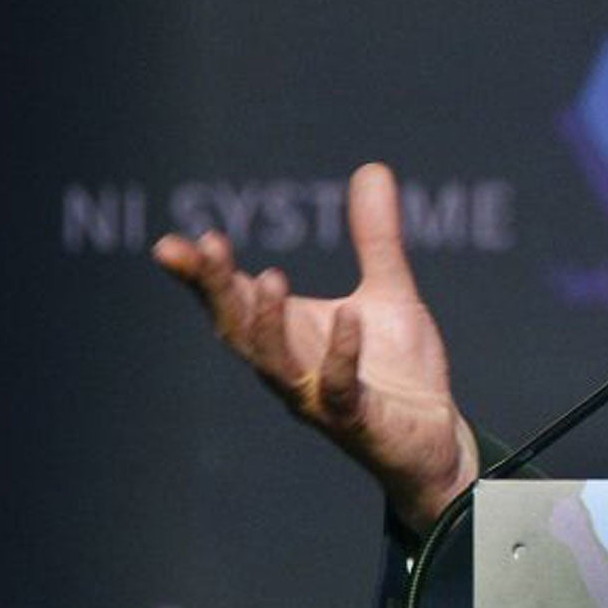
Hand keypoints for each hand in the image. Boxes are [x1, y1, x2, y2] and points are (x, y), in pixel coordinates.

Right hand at [153, 162, 479, 534]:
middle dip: (220, 290)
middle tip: (205, 248)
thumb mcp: (387, 291)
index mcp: (290, 336)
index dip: (203, 276)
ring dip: (267, 324)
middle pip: (240, 329)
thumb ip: (375, 237)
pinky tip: (349, 318)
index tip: (174, 243)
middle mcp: (292, 368)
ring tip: (269, 277)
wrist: (433, 438)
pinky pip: (341, 390)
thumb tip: (372, 168)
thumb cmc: (397, 370)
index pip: (234, 302)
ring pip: (276, 365)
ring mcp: (320, 399)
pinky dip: (341, 355)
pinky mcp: (358, 421)